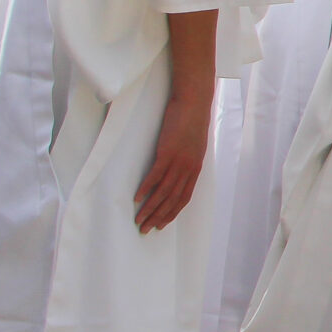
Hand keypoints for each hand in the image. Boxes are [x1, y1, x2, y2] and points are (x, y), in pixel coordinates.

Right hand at [137, 12, 217, 232]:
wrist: (195, 102)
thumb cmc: (192, 122)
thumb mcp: (192, 145)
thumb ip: (185, 159)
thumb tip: (176, 169)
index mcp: (195, 168)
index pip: (184, 197)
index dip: (173, 212)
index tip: (162, 224)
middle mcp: (189, 168)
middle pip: (173, 199)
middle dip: (159, 216)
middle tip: (145, 230)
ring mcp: (178, 161)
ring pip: (163, 191)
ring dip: (150, 208)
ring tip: (138, 220)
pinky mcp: (168, 152)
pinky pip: (155, 175)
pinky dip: (145, 188)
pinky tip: (136, 198)